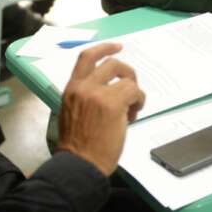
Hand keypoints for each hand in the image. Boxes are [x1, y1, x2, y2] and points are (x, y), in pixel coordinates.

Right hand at [56, 43, 144, 174]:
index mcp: (71, 89)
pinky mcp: (113, 104)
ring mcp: (98, 94)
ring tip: (131, 108)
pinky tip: (134, 114)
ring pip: (126, 77)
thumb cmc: (77, 146)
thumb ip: (86, 97)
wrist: (79, 165)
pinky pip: (134, 92)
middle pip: (112, 63)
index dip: (104, 48)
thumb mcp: (72, 113)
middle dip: (127, 72)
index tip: (117, 46)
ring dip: (134, 90)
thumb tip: (109, 92)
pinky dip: (139, 101)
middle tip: (131, 86)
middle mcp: (83, 87)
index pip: (86, 57)